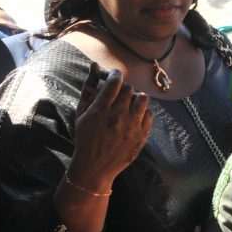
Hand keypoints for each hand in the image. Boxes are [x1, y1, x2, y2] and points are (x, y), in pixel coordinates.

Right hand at [68, 65, 152, 192]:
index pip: (115, 82)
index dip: (116, 74)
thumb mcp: (81, 112)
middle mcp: (117, 117)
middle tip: (118, 95)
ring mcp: (132, 127)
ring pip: (142, 99)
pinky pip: (150, 114)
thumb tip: (95, 65)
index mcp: (100, 110)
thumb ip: (89, 88)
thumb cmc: (86, 137)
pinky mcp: (142, 136)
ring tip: (128, 104)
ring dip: (135, 98)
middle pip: (129, 89)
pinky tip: (134, 117)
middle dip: (124, 88)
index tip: (115, 76)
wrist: (95, 166)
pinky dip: (143, 112)